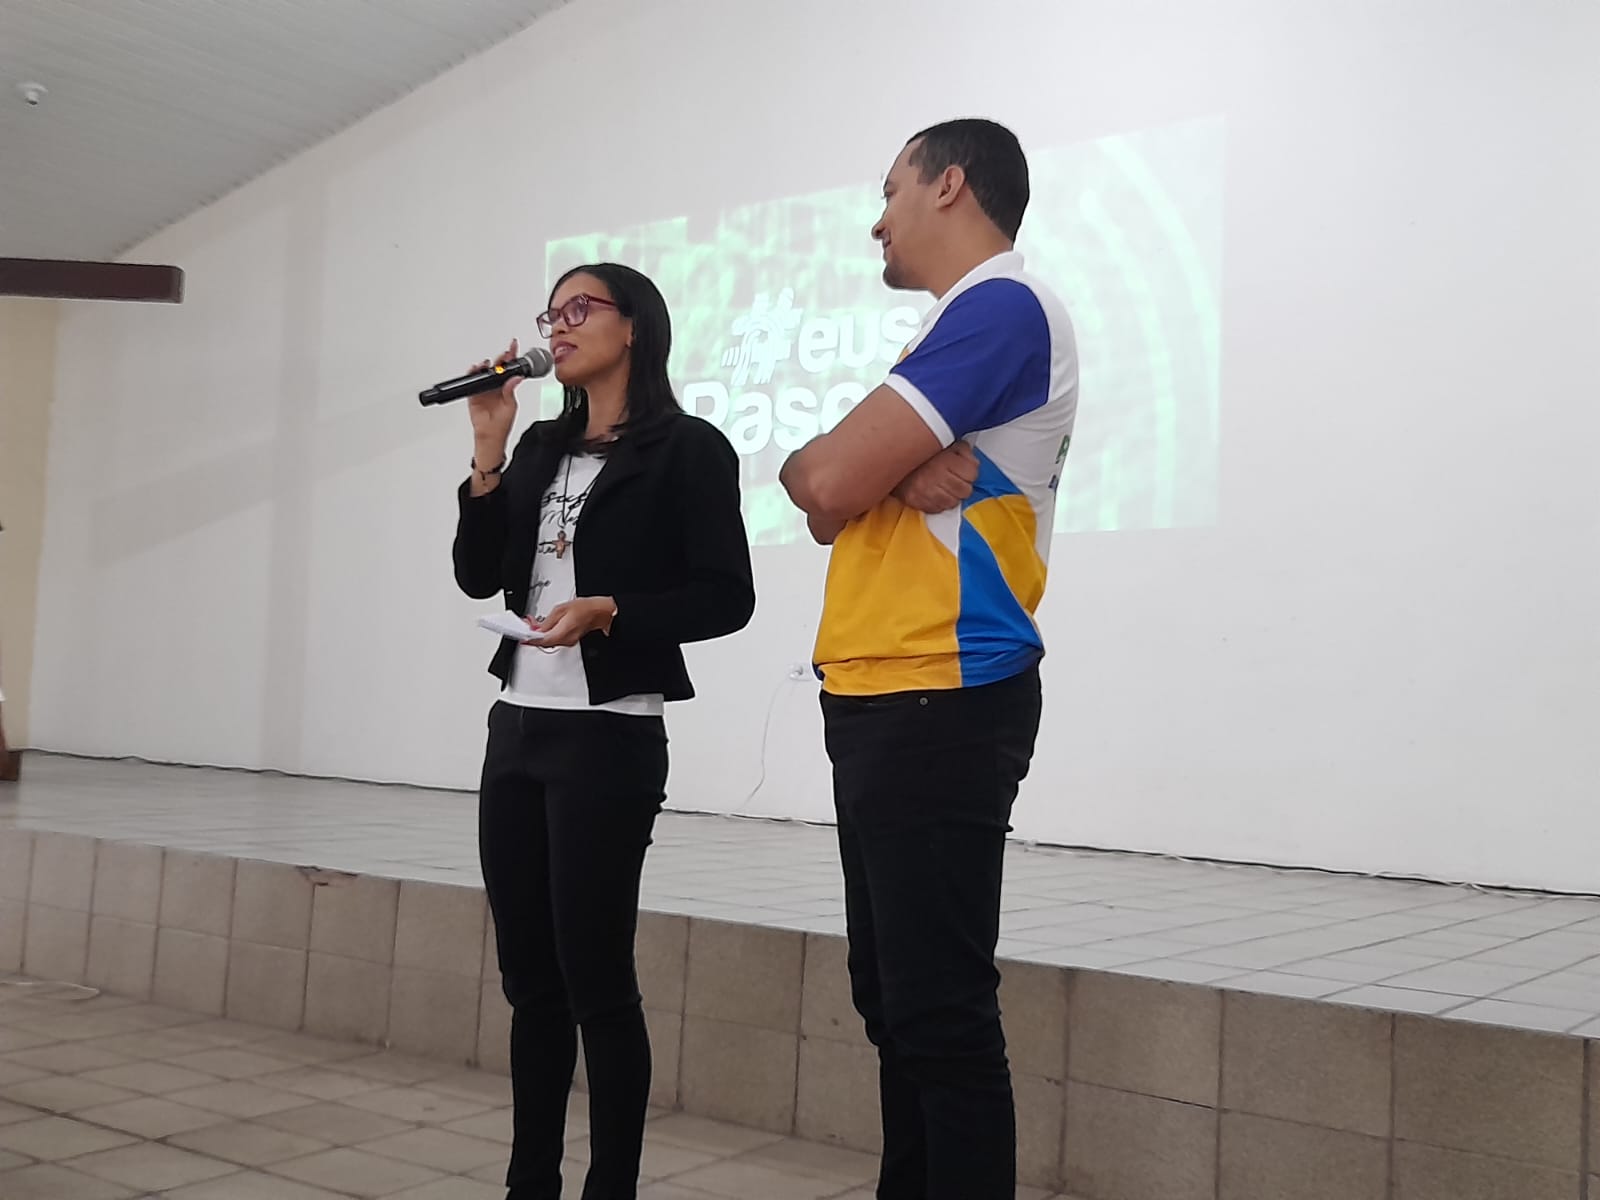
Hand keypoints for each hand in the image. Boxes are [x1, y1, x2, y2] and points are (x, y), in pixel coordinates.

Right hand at [468, 338, 522, 459]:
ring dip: (485, 365)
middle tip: (503, 353)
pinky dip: (472, 374)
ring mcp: (484, 389)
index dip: (511, 357)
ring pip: (484, 372)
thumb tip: (516, 378)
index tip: (513, 347)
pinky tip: (476, 369)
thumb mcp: (510, 405)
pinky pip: (472, 381)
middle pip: (497, 368)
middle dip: (500, 358)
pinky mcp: (474, 394)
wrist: (490, 435)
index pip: (509, 369)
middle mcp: (495, 386)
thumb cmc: (502, 423)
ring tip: (488, 363)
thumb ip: (510, 390)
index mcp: (506, 388)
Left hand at [526, 597, 616, 647]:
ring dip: (540, 634)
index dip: (528, 639)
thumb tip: (536, 629)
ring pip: (548, 641)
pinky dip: (547, 634)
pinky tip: (544, 627)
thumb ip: (546, 621)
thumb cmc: (585, 608)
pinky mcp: (569, 640)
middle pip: (543, 642)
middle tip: (525, 626)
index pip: (540, 641)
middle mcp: (564, 641)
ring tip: (534, 624)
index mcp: (561, 633)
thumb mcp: (561, 609)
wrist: (600, 612)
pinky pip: (554, 640)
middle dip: (532, 635)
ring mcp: (567, 642)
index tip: (520, 636)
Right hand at [892, 441, 977, 513]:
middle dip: (962, 484)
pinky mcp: (915, 501)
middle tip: (955, 478)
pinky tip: (934, 493)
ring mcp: (925, 492)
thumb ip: (961, 449)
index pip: (972, 473)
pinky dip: (938, 503)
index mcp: (944, 460)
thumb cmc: (920, 450)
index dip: (970, 471)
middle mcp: (935, 477)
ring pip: (952, 503)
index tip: (964, 469)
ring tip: (944, 486)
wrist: (890, 456)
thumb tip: (971, 459)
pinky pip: (936, 509)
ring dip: (951, 496)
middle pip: (965, 490)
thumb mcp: (944, 441)